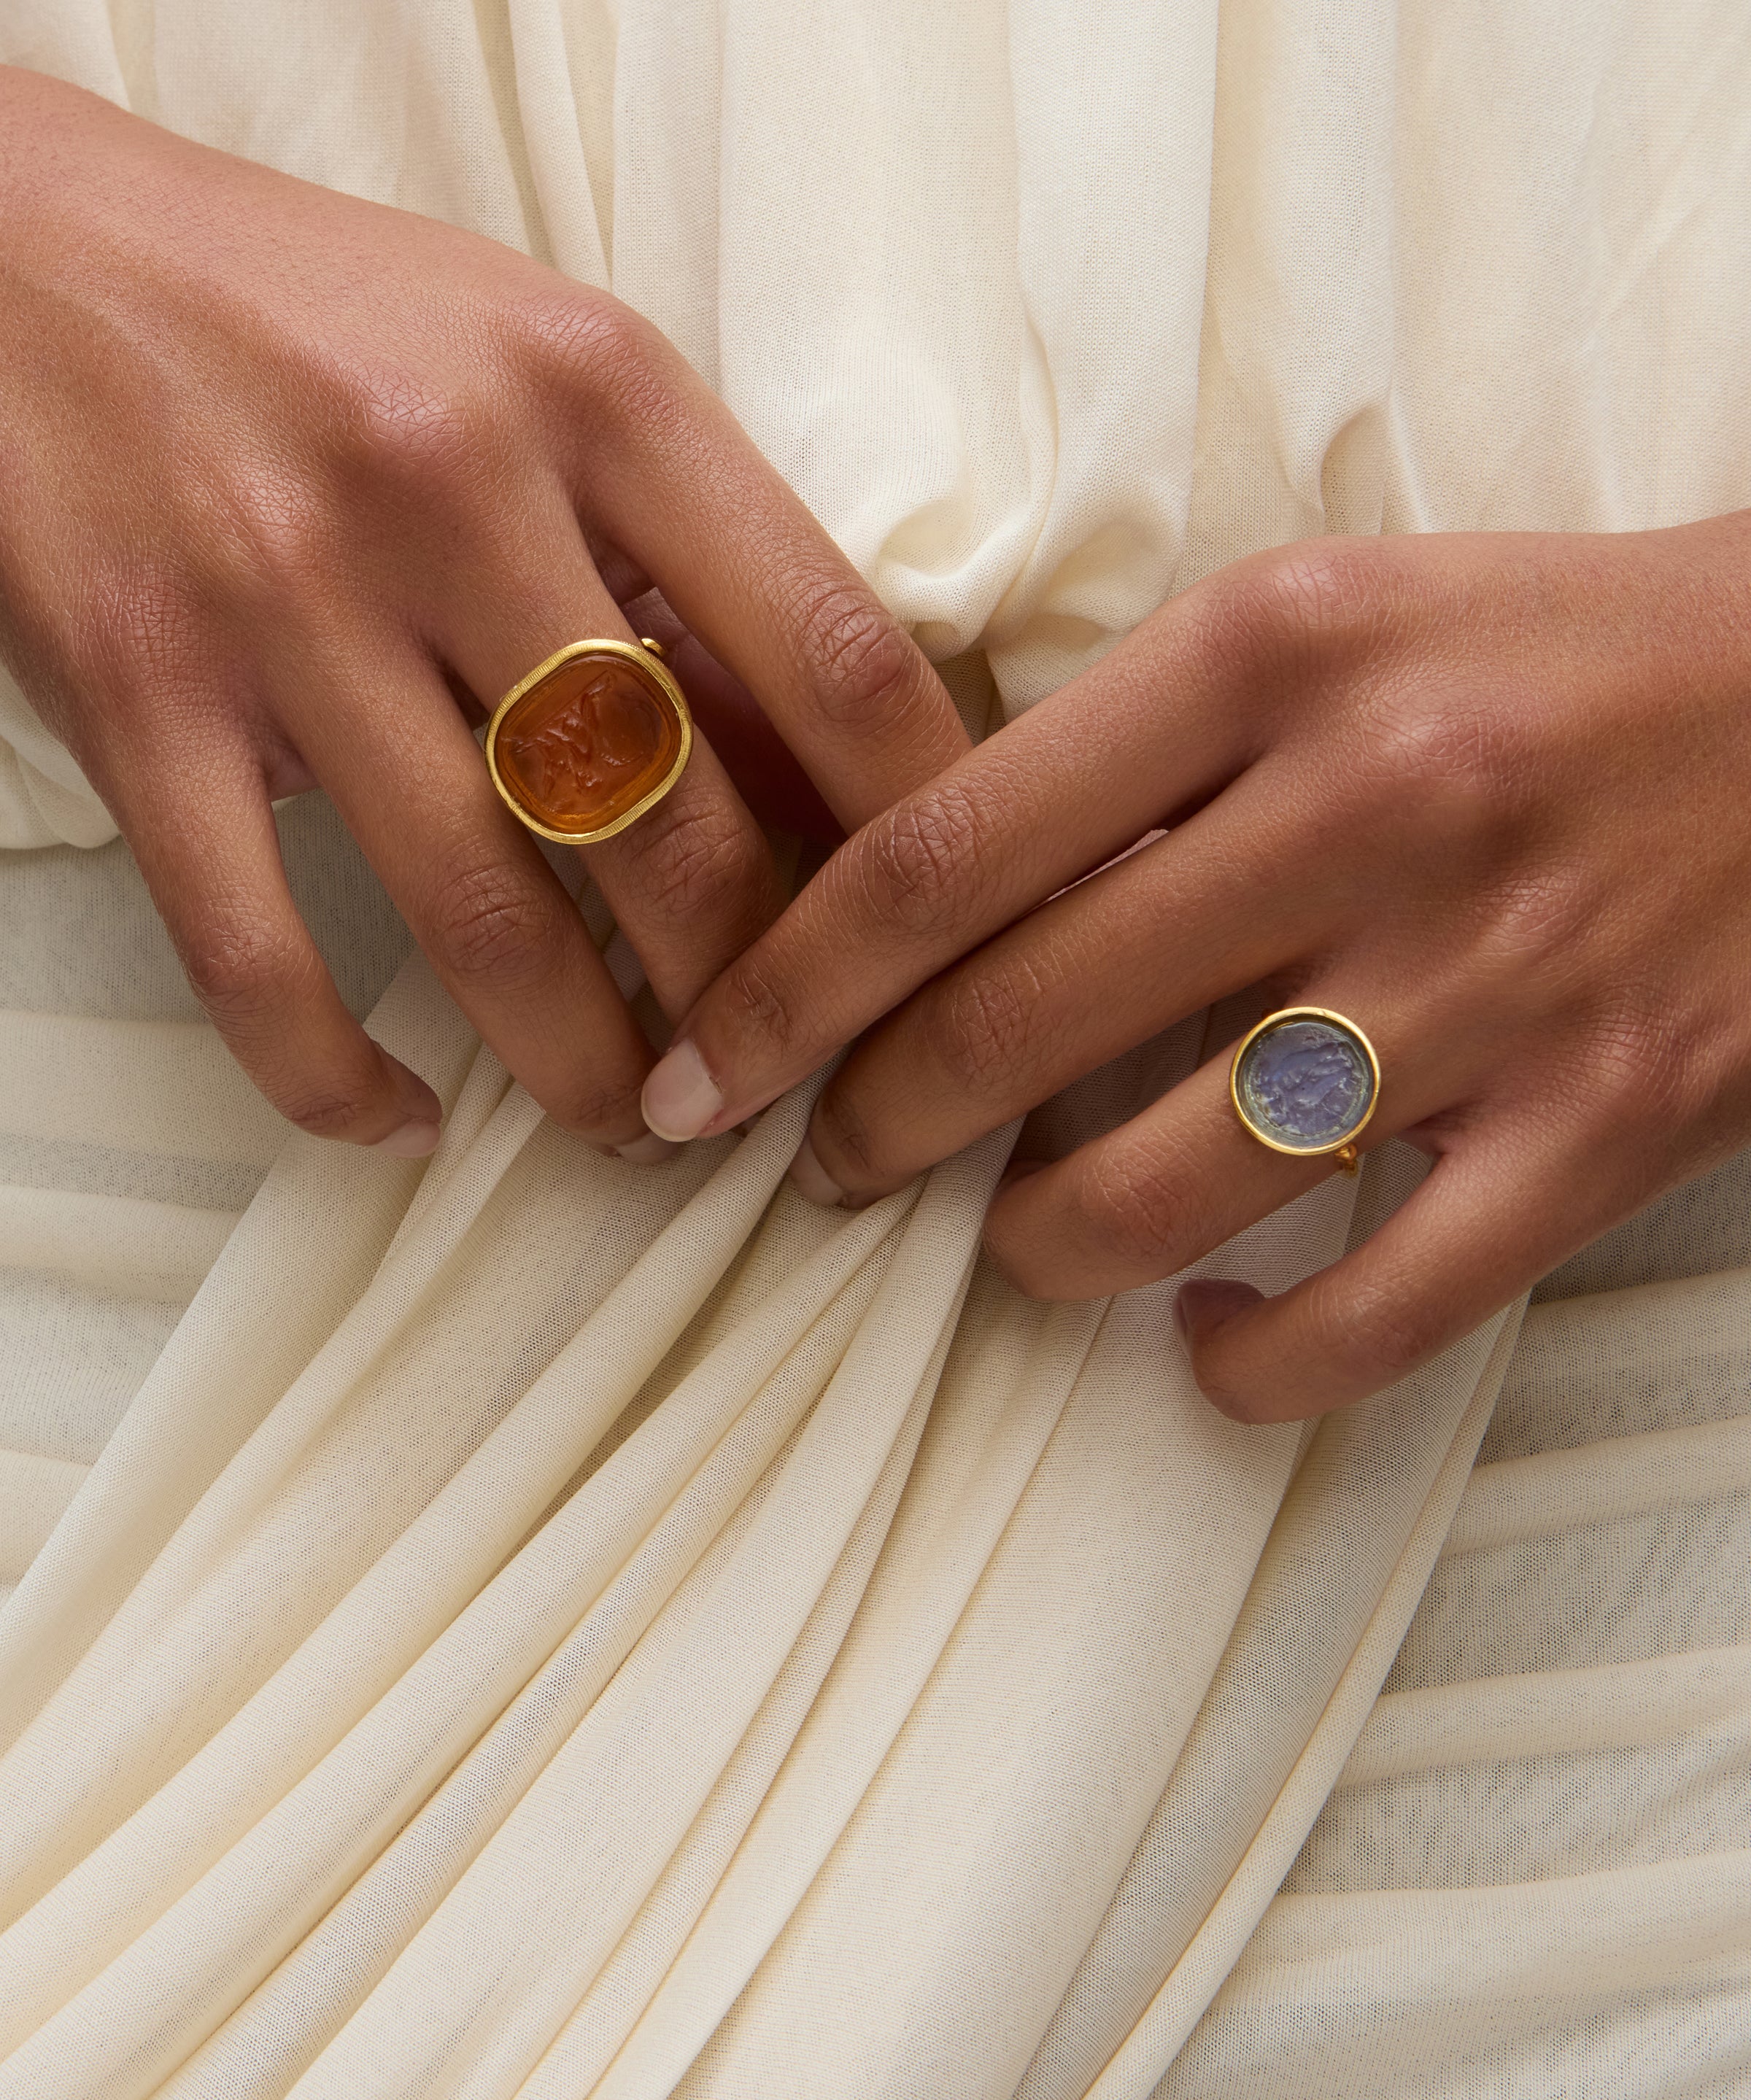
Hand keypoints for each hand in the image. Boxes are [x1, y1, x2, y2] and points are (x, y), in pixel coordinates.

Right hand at [0, 67, 963, 1155]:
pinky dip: (335, 1080)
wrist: (25, 247)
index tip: (941, 935)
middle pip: (674, 821)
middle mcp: (448, 485)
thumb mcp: (549, 372)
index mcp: (596, 390)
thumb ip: (692, 558)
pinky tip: (401, 1123)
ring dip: (586, 1068)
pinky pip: (256, 954)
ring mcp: (282, 598)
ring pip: (487, 917)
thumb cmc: (330, 320)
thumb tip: (833, 771)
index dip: (920, 831)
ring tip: (637, 1124)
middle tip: (783, 1073)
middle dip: (754, 997)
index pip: (835, 652)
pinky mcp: (135, 696)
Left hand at [640, 515, 1750, 1417]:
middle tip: (825, 1161)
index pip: (945, 847)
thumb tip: (927, 892)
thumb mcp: (1324, 613)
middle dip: (873, 1127)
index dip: (789, 984)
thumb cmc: (1545, 650)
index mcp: (1272, 651)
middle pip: (1017, 1028)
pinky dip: (1243, 1365)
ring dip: (1036, 1249)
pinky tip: (1201, 1338)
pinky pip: (1366, 1319)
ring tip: (1012, 1238)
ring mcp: (1488, 987)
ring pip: (1163, 1194)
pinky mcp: (1599, 1128)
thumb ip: (1128, 740)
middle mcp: (1366, 810)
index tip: (711, 1064)